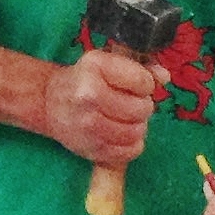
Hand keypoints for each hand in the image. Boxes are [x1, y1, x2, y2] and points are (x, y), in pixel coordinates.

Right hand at [42, 46, 160, 165]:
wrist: (50, 102)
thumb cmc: (84, 79)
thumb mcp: (107, 63)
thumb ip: (140, 68)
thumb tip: (165, 77)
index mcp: (95, 68)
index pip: (143, 82)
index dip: (146, 84)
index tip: (136, 86)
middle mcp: (89, 97)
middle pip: (142, 109)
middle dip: (143, 106)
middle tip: (131, 104)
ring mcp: (89, 126)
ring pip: (137, 132)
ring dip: (138, 126)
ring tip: (127, 119)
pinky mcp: (91, 149)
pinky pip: (130, 152)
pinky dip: (132, 144)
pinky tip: (122, 134)